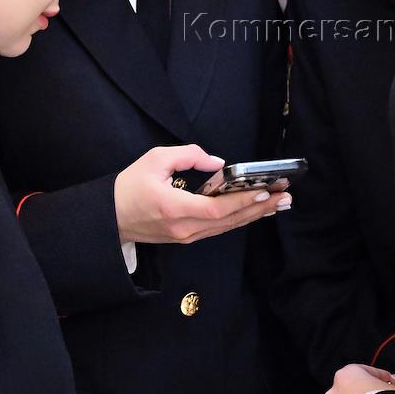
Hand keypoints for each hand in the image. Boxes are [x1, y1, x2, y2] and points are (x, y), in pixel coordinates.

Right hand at [115, 145, 290, 244]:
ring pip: (227, 227)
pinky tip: (256, 212)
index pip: (216, 209)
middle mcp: (183, 228)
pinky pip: (219, 229)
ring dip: (254, 215)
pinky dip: (240, 219)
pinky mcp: (186, 237)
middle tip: (285, 196)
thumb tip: (218, 163)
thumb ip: (188, 156)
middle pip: (229, 221)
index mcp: (173, 208)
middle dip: (260, 208)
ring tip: (279, 203)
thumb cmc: (129, 187)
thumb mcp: (155, 160)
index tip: (264, 192)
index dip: (242, 202)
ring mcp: (185, 236)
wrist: (108, 218)